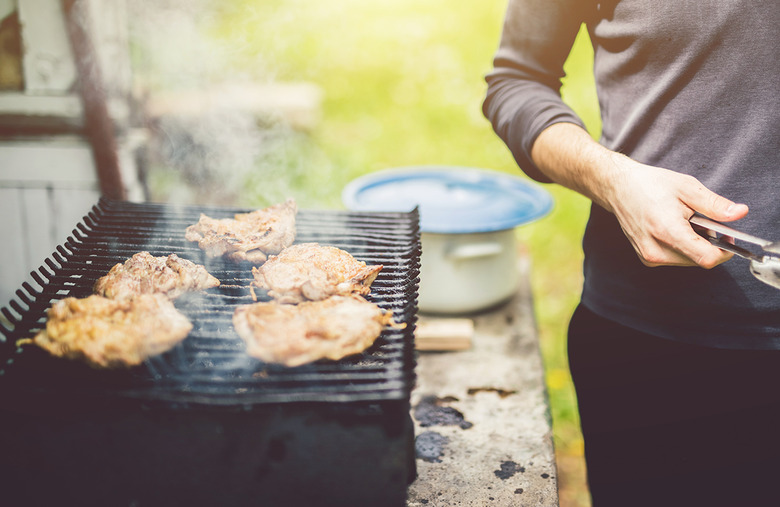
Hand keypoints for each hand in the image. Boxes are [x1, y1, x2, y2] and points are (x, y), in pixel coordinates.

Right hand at [600, 153, 747, 267]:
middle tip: (701, 221)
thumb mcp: (687, 187)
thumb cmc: (650, 185)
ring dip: (695, 246)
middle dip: (708, 244)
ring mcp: (649, 257)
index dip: (724, 250)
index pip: (706, 258)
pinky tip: (673, 229)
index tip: (726, 237)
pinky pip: (676, 259)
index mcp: (667, 231)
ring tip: (684, 223)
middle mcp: (656, 250)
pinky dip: (682, 247)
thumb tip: (739, 213)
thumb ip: (715, 204)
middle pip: (699, 260)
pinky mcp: (646, 259)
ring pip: (689, 261)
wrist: (618, 188)